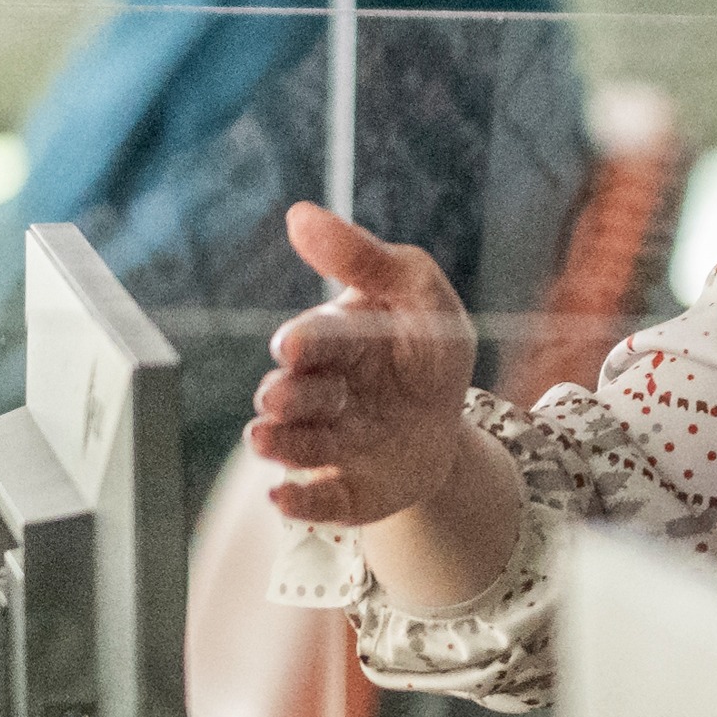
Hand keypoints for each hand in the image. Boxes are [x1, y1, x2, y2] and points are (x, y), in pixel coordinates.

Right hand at [251, 202, 486, 531]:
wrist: (448, 421)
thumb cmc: (425, 345)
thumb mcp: (418, 292)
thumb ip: (365, 257)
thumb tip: (298, 214)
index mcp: (333, 343)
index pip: (316, 340)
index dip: (307, 343)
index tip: (295, 345)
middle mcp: (319, 396)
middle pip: (296, 396)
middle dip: (289, 396)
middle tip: (281, 397)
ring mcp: (329, 446)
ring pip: (300, 448)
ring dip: (285, 445)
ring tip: (268, 440)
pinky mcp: (343, 492)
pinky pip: (319, 502)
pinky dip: (300, 502)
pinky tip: (283, 499)